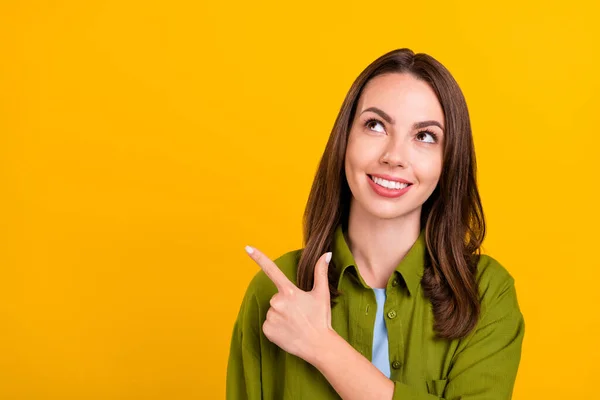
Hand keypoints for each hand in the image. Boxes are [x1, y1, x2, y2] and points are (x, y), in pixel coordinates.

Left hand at [244, 245, 333, 364]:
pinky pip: (268, 324)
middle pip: (277, 298)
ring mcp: (271, 316)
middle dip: (286, 304)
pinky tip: (288, 332)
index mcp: (289, 291)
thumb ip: (321, 272)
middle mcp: (277, 302)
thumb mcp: (322, 294)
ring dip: (281, 316)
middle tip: (300, 314)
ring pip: (272, 311)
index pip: (272, 270)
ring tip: (295, 324)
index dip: (259, 258)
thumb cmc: (320, 318)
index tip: (247, 247)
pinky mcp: (267, 330)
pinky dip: (276, 327)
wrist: (318, 345)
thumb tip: (326, 254)